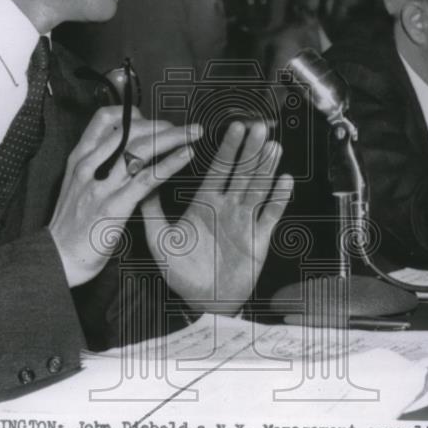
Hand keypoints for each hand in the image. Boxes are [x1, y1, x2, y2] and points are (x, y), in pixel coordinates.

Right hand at [48, 107, 200, 285]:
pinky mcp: (114, 206)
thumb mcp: (76, 186)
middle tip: (185, 129)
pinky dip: (171, 163)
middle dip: (162, 124)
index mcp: (79, 159)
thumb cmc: (71, 225)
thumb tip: (126, 150)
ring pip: (141, 148)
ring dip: (173, 136)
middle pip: (130, 130)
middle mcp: (89, 166)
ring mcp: (101, 185)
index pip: (104, 119)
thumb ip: (97, 165)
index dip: (131, 114)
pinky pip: (147, 178)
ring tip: (195, 133)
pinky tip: (188, 154)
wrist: (58, 258)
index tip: (151, 121)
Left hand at [141, 121, 292, 314]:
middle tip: (258, 127)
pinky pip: (270, 215)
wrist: (203, 300)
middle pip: (242, 172)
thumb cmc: (182, 272)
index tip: (234, 127)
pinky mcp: (258, 238)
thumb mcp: (160, 240)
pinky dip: (278, 198)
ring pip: (258, 188)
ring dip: (266, 167)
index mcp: (205, 203)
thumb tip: (143, 183)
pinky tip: (285, 181)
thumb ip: (152, 211)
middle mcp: (227, 207)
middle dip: (250, 150)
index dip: (228, 148)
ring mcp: (244, 221)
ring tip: (273, 146)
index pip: (218, 169)